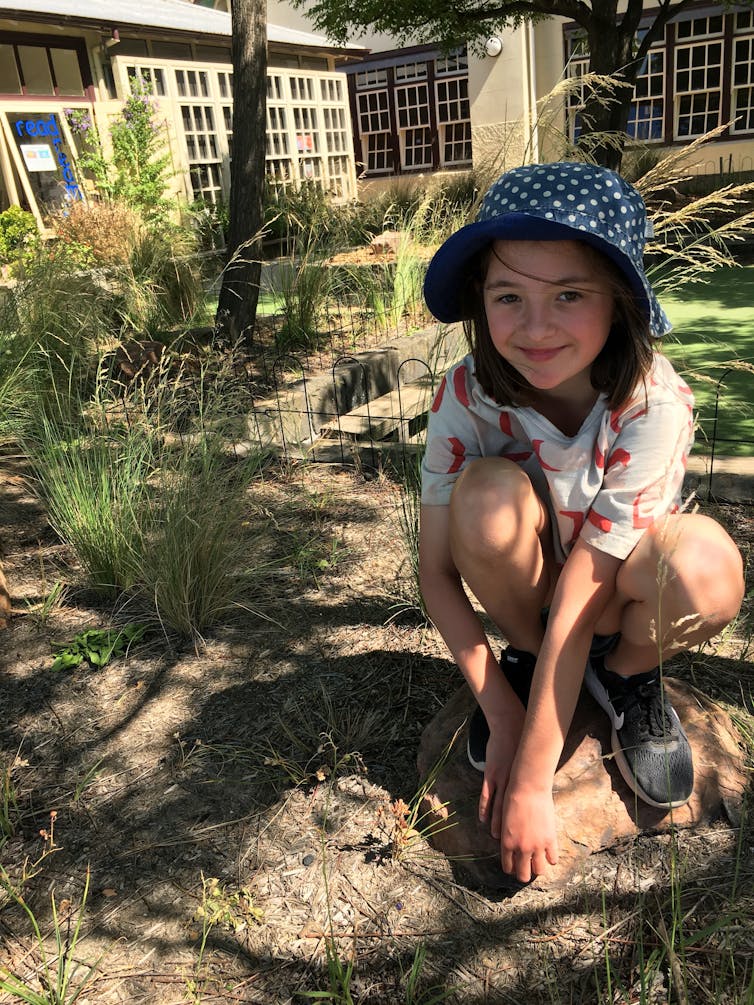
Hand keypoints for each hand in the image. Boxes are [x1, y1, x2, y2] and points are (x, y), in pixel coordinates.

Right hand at [478, 708, 524, 838]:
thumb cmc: (522, 742)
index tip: (528, 841)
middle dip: (513, 829)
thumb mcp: (531, 762)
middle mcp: (515, 784)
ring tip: (497, 839)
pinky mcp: (490, 773)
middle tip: (513, 846)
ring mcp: (501, 779)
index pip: (528, 810)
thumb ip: (532, 778)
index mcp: (527, 782)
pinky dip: (484, 809)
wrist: (510, 725)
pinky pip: (487, 795)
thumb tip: (537, 794)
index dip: (527, 826)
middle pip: (514, 813)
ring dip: (498, 824)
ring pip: (499, 807)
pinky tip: (483, 820)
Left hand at [499, 785, 558, 883]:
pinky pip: (553, 859)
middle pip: (523, 874)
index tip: (514, 866)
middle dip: (524, 874)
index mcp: (506, 843)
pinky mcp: (550, 840)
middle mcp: (521, 848)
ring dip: (538, 868)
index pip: (508, 867)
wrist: (528, 788)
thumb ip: (508, 836)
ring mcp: (537, 846)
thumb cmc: (513, 799)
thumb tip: (512, 848)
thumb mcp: (505, 821)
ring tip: (538, 863)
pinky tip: (549, 855)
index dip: (512, 868)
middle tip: (526, 868)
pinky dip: (551, 859)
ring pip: (539, 871)